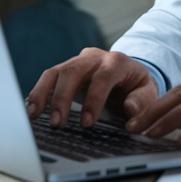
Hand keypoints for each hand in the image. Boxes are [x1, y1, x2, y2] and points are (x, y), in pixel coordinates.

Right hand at [25, 48, 158, 128]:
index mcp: (117, 61)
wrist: (129, 73)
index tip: (86, 123)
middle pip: (73, 70)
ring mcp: (77, 62)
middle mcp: (94, 58)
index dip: (93, 99)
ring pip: (55, 72)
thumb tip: (131, 109)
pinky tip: (32, 109)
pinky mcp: (66, 70)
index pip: (102, 77)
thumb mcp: (148, 92)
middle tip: (57, 123)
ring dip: (43, 94)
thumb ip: (142, 101)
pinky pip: (49, 78)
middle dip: (62, 97)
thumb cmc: (137, 85)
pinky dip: (38, 93)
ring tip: (34, 115)